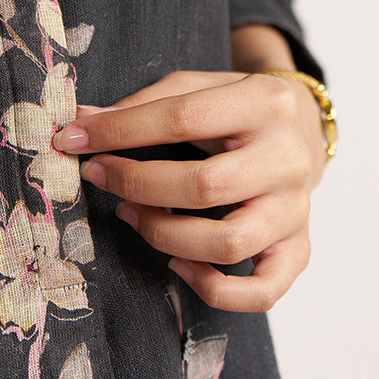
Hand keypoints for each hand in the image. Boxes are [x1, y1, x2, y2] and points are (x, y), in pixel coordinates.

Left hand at [53, 70, 326, 312]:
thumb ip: (144, 105)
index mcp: (265, 103)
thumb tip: (81, 122)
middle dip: (137, 184)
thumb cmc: (237, 109)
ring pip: (228, 243)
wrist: (303, 128)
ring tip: (132, 215)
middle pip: (206, 186)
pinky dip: (215, 289)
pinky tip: (179, 265)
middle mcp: (289, 158)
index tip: (74, 139)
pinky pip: (262, 290)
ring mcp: (297, 208)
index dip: (120, 131)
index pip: (183, 118)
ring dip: (164, 235)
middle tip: (101, 178)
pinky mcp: (298, 246)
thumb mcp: (198, 88)